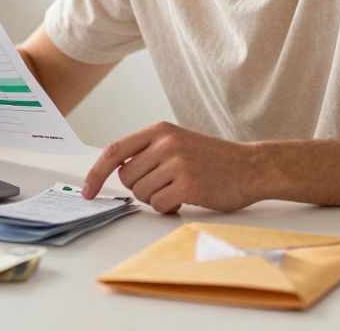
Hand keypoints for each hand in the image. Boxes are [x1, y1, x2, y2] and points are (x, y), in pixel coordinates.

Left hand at [83, 121, 259, 213]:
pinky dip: (169, 208)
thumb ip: (148, 152)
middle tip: (163, 186)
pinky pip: (160, 206)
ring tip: (178, 190)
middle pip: (127, 178)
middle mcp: (166, 144)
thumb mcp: (178, 142)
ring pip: (142, 194)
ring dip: (156, 199)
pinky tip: (186, 200)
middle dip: (140, 189)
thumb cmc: (213, 159)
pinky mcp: (188, 185)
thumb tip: (115, 172)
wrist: (251, 167)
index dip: (96, 173)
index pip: (114, 151)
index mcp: (160, 131)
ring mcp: (177, 164)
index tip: (88, 191)